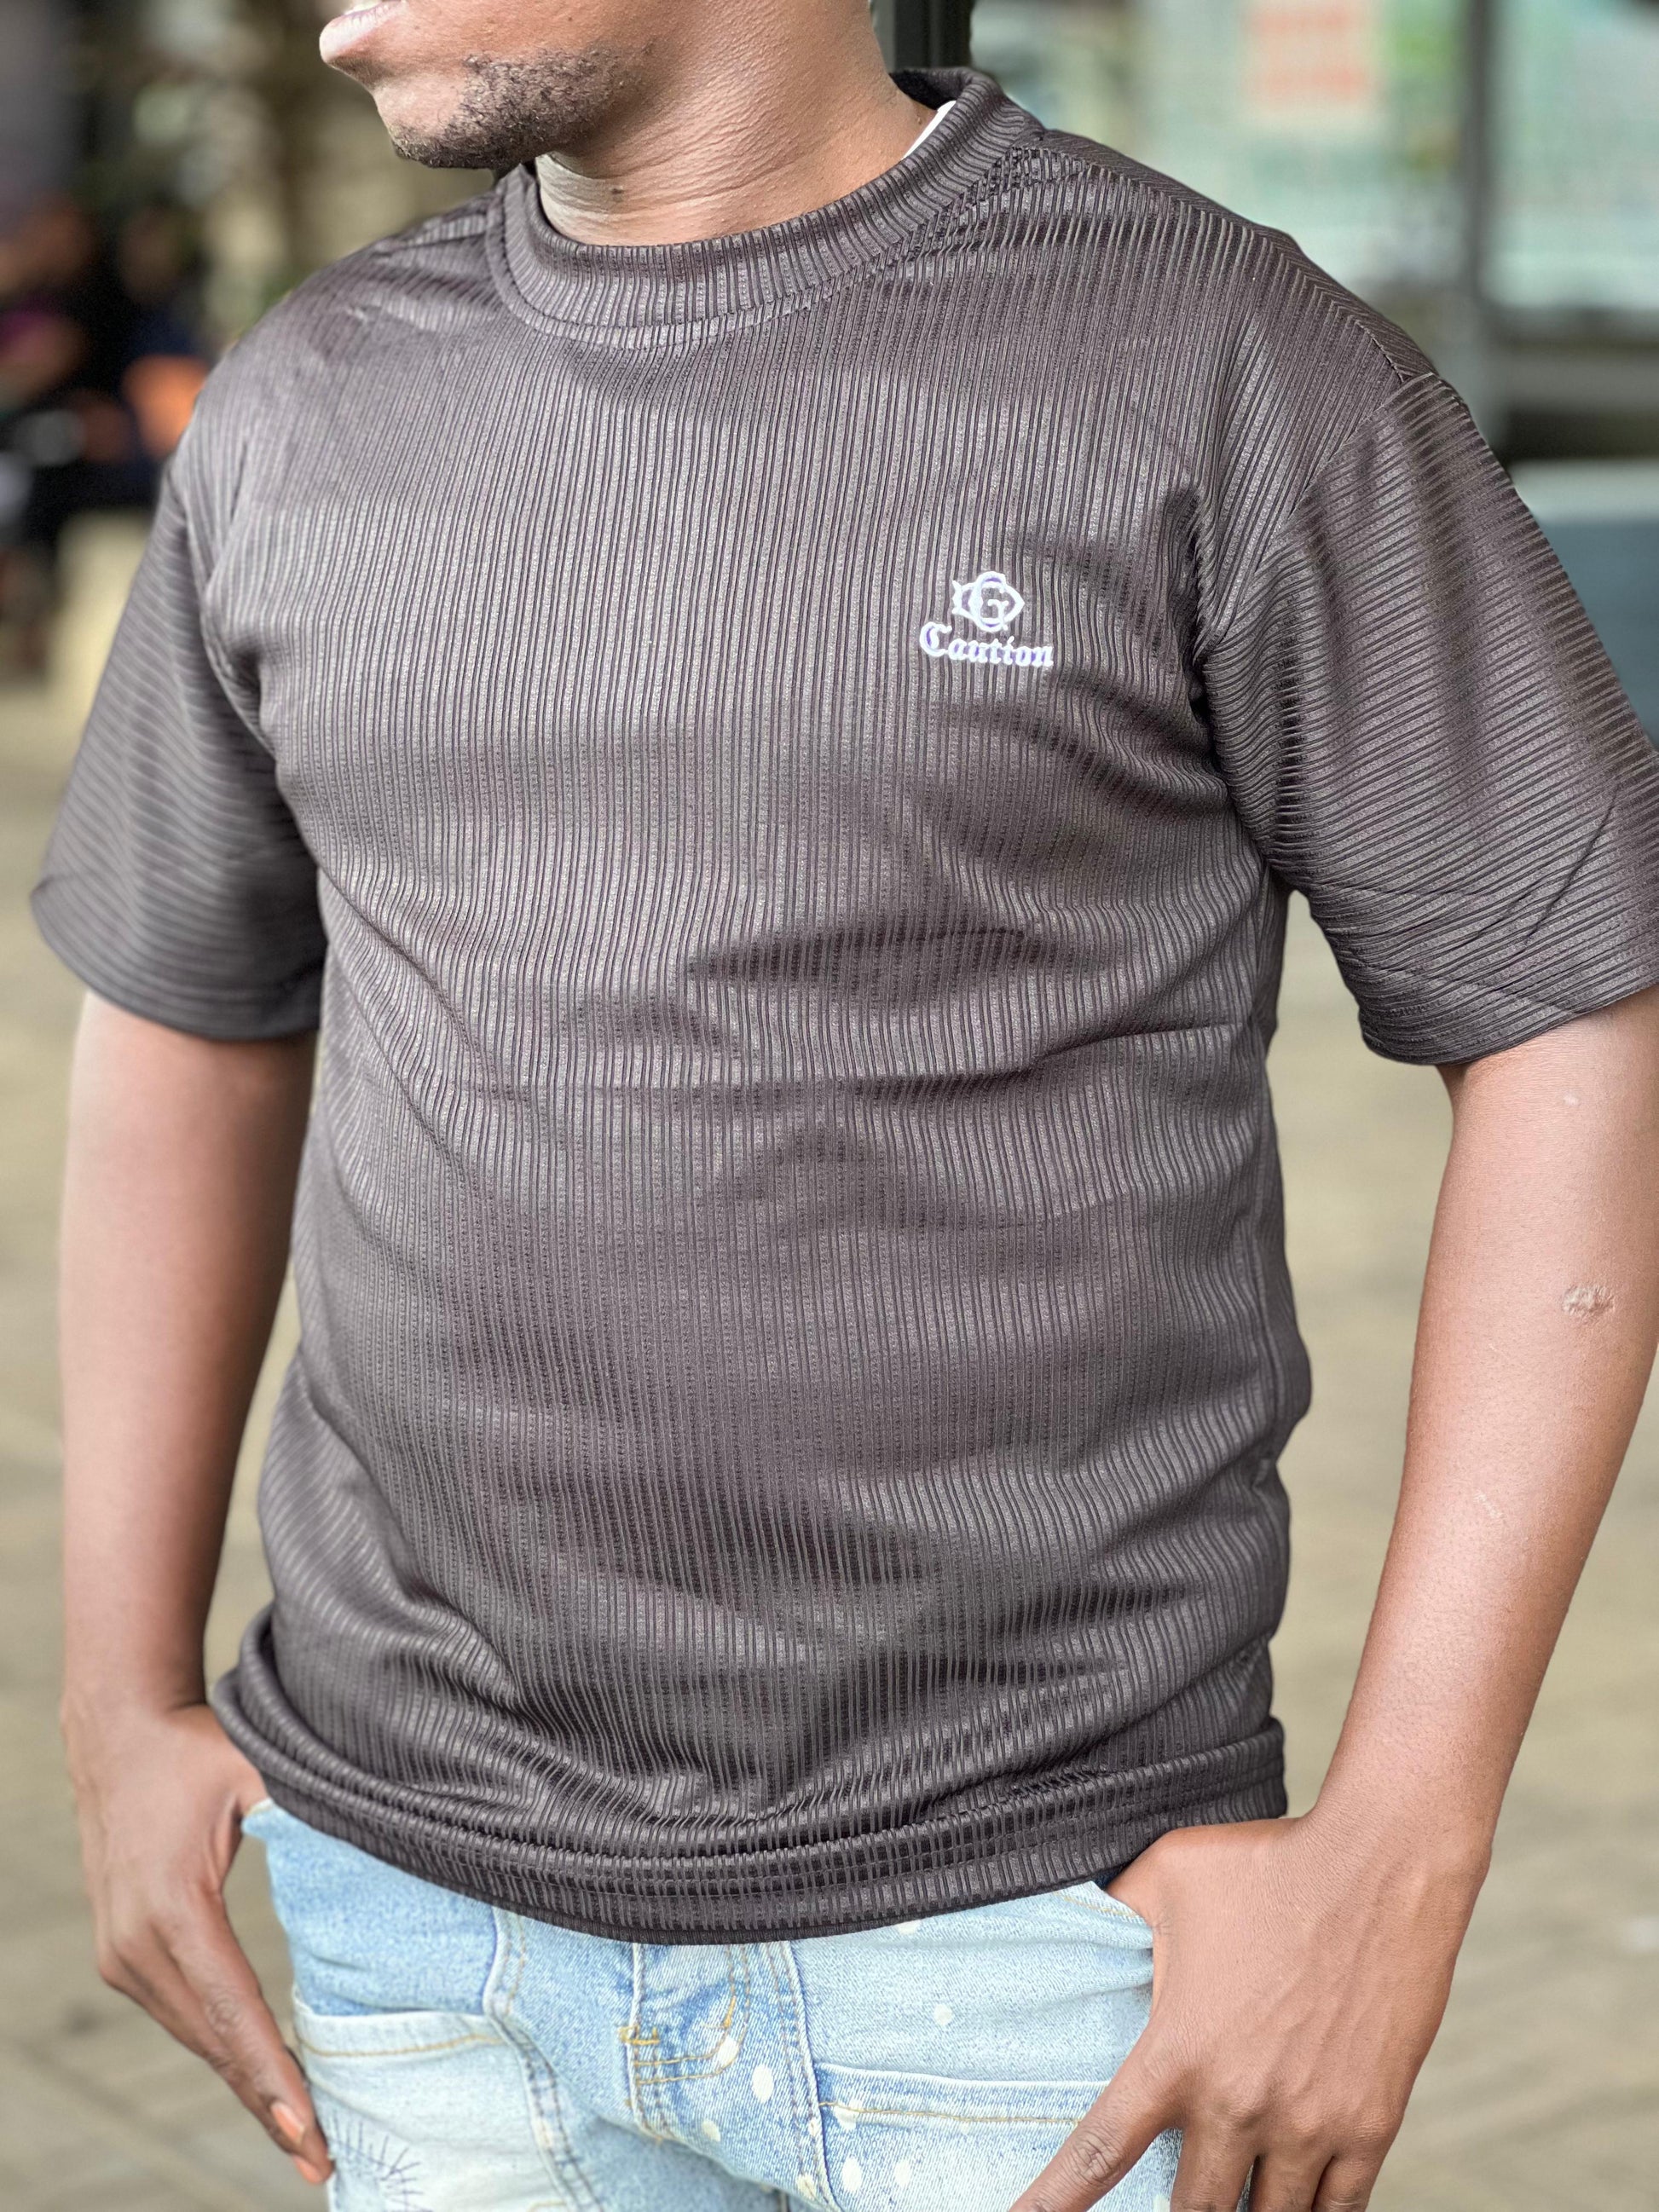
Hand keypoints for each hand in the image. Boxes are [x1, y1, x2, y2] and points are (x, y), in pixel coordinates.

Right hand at [64, 1698, 332, 2187]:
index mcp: (175, 1907)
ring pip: (195, 2038)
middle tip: (321, 2161)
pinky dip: (222, 2051)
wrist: (118, 1734)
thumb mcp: (256, 1769)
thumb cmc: (197, 1749)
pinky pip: (181, 2016)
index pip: (233, 2009)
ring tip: (301, 2137)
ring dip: (245, 2086)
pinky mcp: (122, 1955)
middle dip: (267, 2104)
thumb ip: (306, 1812)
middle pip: (214, 2042)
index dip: (272, 2076)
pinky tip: (261, 2079)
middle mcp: (138, 1945)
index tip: (307, 2130)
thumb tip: (375, 1835)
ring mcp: (123, 1955)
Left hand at [1012, 1812, 1480, 2211]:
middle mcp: (1238, 2104)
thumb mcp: (1168, 1871)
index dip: (1055, 2201)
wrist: (1382, 1867)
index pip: (1100, 2154)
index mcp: (1177, 2052)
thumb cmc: (1269, 1861)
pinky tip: (1295, 2205)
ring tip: (1230, 2195)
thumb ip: (1117, 1908)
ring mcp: (1309, 2124)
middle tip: (1161, 2197)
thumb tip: (1078, 1914)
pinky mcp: (1371, 2126)